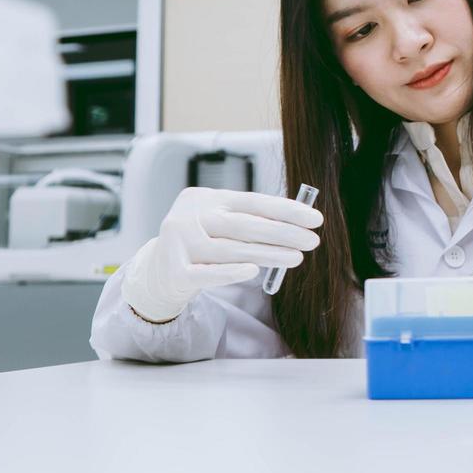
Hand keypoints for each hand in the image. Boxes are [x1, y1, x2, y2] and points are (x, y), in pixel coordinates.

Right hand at [121, 187, 321, 322]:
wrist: (156, 273)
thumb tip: (298, 223)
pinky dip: (231, 272)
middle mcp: (191, 216)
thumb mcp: (219, 223)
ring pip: (232, 250)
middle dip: (283, 233)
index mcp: (206, 198)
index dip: (286, 210)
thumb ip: (249, 220)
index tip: (315, 219)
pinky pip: (208, 274)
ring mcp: (180, 243)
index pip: (252, 201)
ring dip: (269, 254)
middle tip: (312, 241)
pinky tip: (255, 272)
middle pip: (245, 225)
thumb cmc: (200, 243)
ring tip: (297, 258)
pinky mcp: (175, 271)